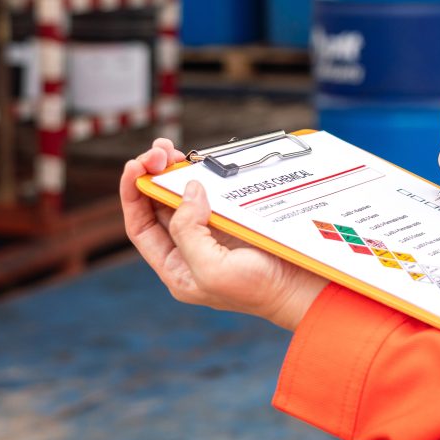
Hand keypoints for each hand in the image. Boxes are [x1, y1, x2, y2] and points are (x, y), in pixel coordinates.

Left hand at [119, 138, 326, 329]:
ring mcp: (216, 231)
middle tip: (161, 150)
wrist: (306, 287)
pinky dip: (204, 173)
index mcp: (177, 267)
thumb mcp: (212, 271)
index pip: (141, 226)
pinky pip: (214, 191)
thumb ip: (188, 233)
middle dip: (154, 174)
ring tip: (173, 149)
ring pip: (184, 194)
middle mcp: (191, 248)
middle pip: (159, 205)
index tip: (136, 165)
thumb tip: (187, 191)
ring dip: (176, 169)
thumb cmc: (261, 290)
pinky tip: (202, 160)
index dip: (132, 194)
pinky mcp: (238, 218)